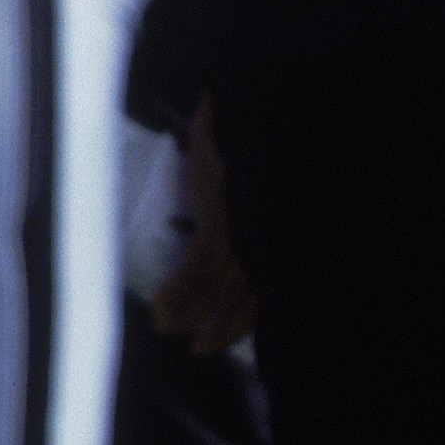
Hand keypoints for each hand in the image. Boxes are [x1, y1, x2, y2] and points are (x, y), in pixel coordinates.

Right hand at [150, 99, 256, 352]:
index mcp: (285, 225)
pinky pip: (199, 265)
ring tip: (167, 328)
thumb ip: (251, 196)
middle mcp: (274, 232)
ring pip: (221, 284)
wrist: (256, 98)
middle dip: (223, 323)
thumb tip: (242, 206)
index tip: (226, 328)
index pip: (275, 277)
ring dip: (190, 309)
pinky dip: (177, 289)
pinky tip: (159, 306)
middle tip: (198, 346)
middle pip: (252, 291)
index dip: (250, 308)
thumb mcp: (257, 169)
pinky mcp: (224, 218)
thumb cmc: (258, 128)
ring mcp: (250, 227)